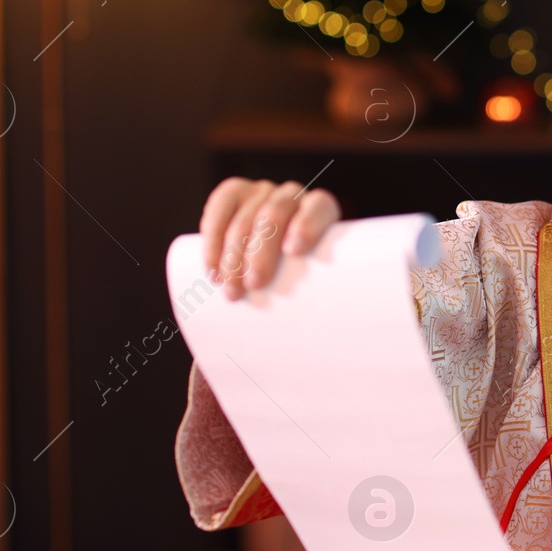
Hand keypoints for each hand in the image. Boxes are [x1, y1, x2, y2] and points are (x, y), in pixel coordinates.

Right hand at [199, 178, 340, 299]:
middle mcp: (292, 196)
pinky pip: (220, 204)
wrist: (269, 264)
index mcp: (321, 211)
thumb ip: (324, 303)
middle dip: (261, 250)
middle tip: (255, 285)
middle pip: (276, 215)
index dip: (308, 223)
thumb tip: (341, 359)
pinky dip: (212, 237)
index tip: (294, 251)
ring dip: (233, 254)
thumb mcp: (316, 287)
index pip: (320, 206)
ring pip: (246, 216)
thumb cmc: (300, 282)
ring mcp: (262, 191)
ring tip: (230, 290)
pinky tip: (210, 266)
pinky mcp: (234, 192)